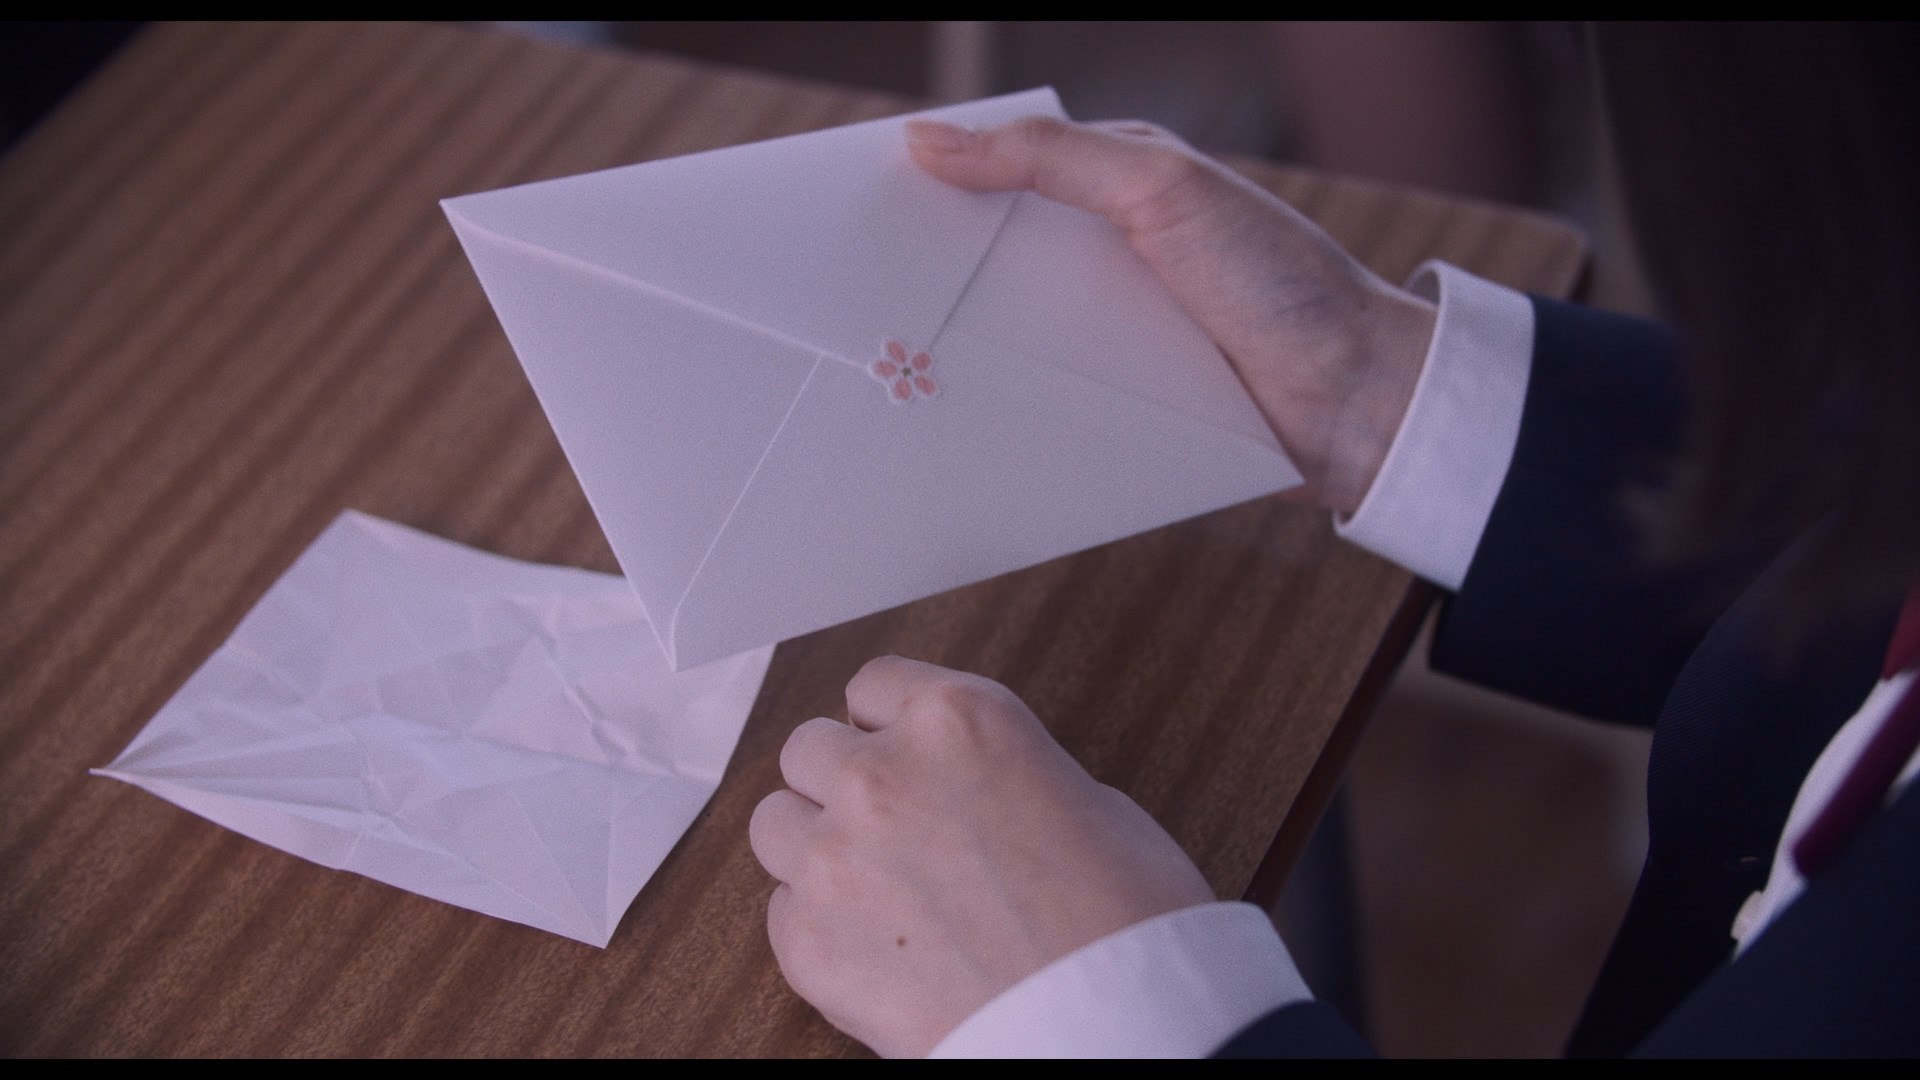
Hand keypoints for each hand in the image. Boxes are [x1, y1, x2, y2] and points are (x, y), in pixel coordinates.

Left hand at [750, 655, 1214, 1057]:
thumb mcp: (1088, 800)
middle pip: (810, 748)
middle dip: (843, 781)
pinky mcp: (808, 941)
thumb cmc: (1124, 922)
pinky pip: (781, 910)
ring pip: (775, 822)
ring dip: (814, 844)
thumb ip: (1005, 776)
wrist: (1108, 1026)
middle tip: (886, 825)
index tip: (895, 749)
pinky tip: (877, 945)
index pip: (874, 685)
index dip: (887, 723)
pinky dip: (818, 923)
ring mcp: (834, 857)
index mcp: (959, 721)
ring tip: (869, 885)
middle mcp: (882, 775)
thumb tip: (975, 795)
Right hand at [907, 116, 1436, 516]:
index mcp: (1111, 187)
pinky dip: (999, 404)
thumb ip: (1050, 159)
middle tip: (850, 291)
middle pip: (989, 258)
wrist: (1353, 402)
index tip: (857, 203)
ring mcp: (1105, 333)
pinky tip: (944, 415)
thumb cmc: (1273, 278)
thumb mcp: (1161, 189)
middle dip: (927, 273)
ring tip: (876, 362)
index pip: (1000, 170)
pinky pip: (1039, 400)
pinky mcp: (1113, 403)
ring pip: (1006, 334)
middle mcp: (1102, 258)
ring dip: (956, 348)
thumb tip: (927, 140)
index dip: (931, 182)